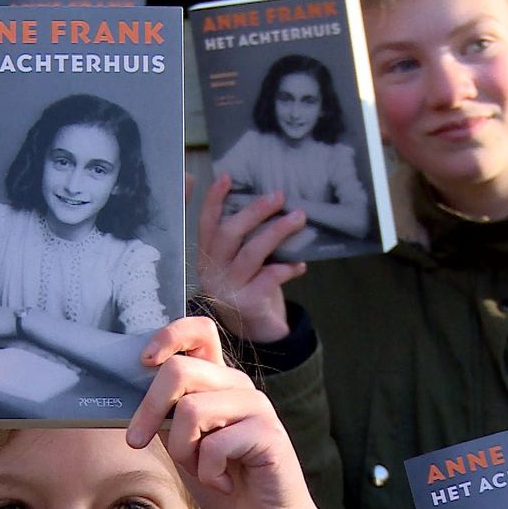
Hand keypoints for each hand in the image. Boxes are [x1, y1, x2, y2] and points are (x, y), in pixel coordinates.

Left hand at [127, 318, 316, 508]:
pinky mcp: (269, 434)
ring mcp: (256, 406)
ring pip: (190, 410)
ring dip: (183, 451)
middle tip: (138, 440)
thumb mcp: (181, 441)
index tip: (144, 361)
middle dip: (149, 410)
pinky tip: (224, 481)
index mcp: (217, 380)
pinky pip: (215, 445)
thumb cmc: (221, 478)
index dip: (169, 336)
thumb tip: (127, 391)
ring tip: (201, 469)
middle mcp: (237, 385)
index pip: (199, 331)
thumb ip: (164, 413)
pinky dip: (209, 474)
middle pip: (180, 370)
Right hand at [197, 173, 306, 341]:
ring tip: (298, 217)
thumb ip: (245, 239)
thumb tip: (270, 201)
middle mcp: (211, 271)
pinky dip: (288, 267)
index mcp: (207, 256)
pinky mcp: (247, 304)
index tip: (225, 176)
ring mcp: (227, 289)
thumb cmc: (250, 286)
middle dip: (254, 211)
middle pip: (228, 234)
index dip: (213, 199)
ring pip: (251, 253)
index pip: (206, 223)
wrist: (255, 332)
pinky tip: (301, 263)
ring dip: (277, 232)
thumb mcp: (240, 262)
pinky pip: (270, 277)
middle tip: (279, 195)